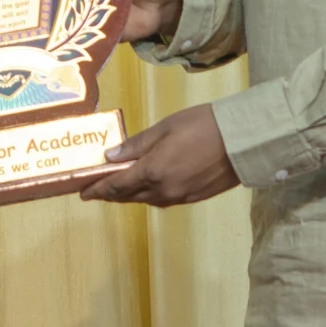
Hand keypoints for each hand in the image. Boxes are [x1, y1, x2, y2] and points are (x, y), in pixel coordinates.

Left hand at [78, 105, 239, 207]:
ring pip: (146, 200)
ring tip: (118, 187)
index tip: (83, 192)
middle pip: (129, 196)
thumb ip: (136, 145)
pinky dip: (149, 195)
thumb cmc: (202, 125)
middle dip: (110, 194)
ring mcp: (180, 197)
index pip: (117, 186)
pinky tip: (147, 186)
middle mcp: (163, 191)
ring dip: (130, 195)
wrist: (242, 141)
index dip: (98, 189)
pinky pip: (163, 200)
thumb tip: (111, 156)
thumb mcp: (165, 128)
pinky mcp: (193, 199)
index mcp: (153, 172)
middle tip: (95, 189)